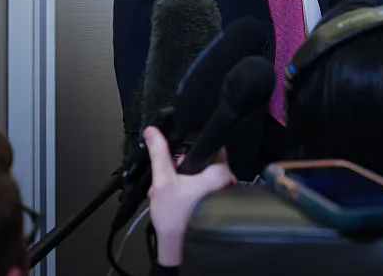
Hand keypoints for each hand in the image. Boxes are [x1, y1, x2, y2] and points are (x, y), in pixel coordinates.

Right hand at [144, 126, 235, 266]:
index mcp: (221, 172)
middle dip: (187, 167)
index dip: (195, 146)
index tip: (183, 152)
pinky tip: (180, 201)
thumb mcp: (163, 181)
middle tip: (173, 177)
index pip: (213, 146)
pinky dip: (194, 192)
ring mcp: (226, 195)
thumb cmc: (175, 220)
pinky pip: (207, 190)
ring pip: (205, 177)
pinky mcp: (220, 206)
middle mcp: (228, 182)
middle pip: (207, 163)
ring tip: (174, 191)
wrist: (178, 249)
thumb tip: (154, 133)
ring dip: (189, 181)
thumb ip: (159, 154)